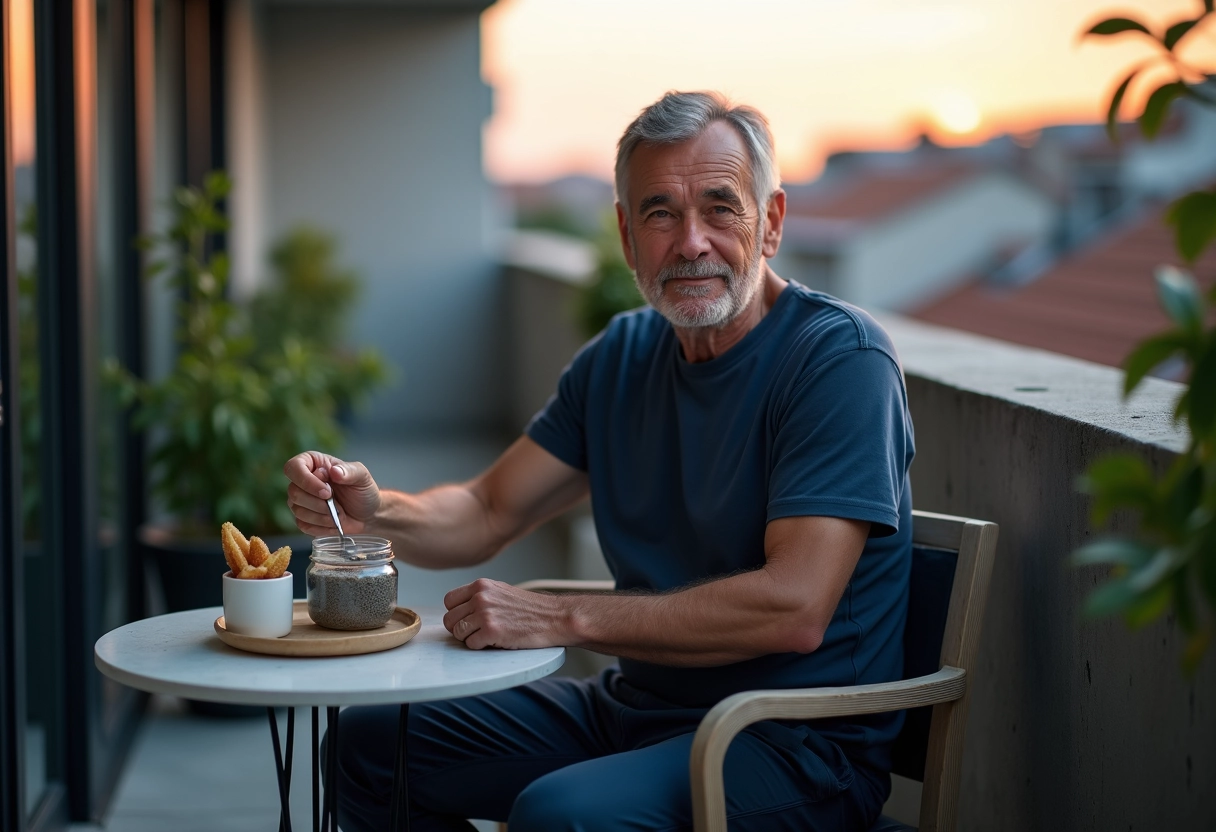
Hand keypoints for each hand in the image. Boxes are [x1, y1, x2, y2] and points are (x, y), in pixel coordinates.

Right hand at [284, 451, 381, 535]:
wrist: (369, 515)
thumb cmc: (364, 491)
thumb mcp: (362, 477)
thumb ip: (350, 471)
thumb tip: (334, 471)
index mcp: (314, 463)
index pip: (293, 468)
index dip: (306, 481)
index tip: (327, 492)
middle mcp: (303, 481)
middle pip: (293, 492)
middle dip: (318, 503)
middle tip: (338, 505)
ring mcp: (302, 501)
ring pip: (297, 510)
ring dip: (322, 516)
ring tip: (339, 514)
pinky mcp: (304, 519)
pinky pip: (303, 525)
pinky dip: (321, 527)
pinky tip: (334, 524)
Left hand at [442, 578, 568, 649]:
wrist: (554, 617)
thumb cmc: (531, 608)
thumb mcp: (502, 591)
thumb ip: (480, 596)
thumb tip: (459, 610)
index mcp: (481, 585)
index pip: (449, 600)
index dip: (457, 613)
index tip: (468, 619)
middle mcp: (480, 597)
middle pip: (450, 619)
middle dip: (461, 629)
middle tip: (478, 632)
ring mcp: (485, 613)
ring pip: (458, 633)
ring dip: (471, 638)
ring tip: (489, 636)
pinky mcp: (491, 631)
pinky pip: (471, 645)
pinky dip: (481, 647)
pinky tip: (496, 641)